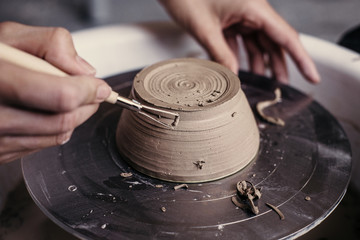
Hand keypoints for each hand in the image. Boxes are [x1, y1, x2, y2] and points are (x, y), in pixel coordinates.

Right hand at [0, 22, 110, 163]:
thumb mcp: (12, 37)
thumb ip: (52, 44)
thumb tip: (84, 71)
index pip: (61, 96)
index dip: (88, 91)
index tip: (100, 87)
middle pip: (64, 120)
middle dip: (87, 105)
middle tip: (92, 92)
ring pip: (59, 136)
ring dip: (76, 117)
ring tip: (71, 99)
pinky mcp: (1, 153)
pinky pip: (44, 145)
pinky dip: (57, 128)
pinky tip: (48, 111)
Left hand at [159, 0, 319, 83]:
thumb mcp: (204, 30)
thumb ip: (221, 55)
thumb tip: (235, 77)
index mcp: (254, 8)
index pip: (286, 36)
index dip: (302, 59)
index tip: (313, 76)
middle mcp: (253, 10)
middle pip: (274, 41)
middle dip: (278, 65)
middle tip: (281, 87)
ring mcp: (242, 13)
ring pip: (258, 41)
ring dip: (259, 62)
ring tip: (261, 82)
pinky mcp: (231, 17)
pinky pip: (242, 38)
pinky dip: (242, 54)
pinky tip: (240, 68)